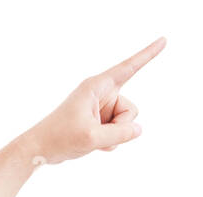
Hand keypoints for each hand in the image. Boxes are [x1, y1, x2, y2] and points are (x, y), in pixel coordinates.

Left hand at [20, 37, 165, 165]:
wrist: (39, 149)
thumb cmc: (60, 137)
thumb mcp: (92, 138)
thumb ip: (120, 135)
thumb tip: (138, 130)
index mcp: (97, 86)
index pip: (128, 67)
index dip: (148, 54)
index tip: (163, 40)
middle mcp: (101, 94)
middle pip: (131, 110)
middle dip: (121, 126)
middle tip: (95, 133)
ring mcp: (101, 109)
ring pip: (126, 124)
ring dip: (112, 136)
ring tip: (90, 138)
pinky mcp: (99, 121)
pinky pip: (117, 133)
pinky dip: (108, 142)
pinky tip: (91, 144)